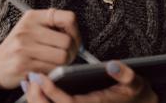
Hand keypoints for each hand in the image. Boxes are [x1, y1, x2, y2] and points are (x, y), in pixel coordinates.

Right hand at [0, 9, 81, 89]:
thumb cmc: (20, 45)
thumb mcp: (32, 27)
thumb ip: (52, 26)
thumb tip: (77, 36)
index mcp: (33, 17)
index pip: (67, 18)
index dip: (76, 31)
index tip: (74, 38)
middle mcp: (28, 30)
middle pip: (67, 41)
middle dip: (72, 51)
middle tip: (68, 55)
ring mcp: (24, 48)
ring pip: (62, 57)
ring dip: (64, 63)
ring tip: (57, 62)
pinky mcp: (23, 65)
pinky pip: (51, 70)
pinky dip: (53, 71)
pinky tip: (46, 68)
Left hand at [24, 60, 158, 102]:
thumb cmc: (137, 95)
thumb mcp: (137, 83)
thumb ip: (126, 75)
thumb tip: (111, 66)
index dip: (52, 93)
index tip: (40, 77)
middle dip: (38, 99)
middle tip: (30, 79)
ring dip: (36, 101)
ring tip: (28, 83)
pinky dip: (42, 102)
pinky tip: (34, 91)